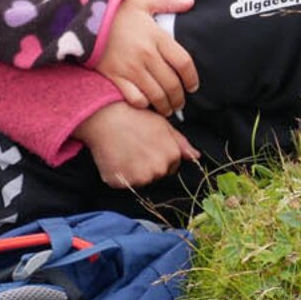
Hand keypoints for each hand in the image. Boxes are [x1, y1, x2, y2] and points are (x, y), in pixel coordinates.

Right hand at [74, 102, 198, 188]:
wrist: (105, 116)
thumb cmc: (134, 116)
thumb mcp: (162, 124)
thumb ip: (180, 143)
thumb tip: (195, 156)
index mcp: (171, 156)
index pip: (171, 166)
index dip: (159, 155)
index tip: (146, 144)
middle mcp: (158, 170)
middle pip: (157, 175)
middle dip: (148, 165)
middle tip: (134, 146)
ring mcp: (139, 178)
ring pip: (140, 180)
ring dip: (134, 171)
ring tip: (124, 150)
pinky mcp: (120, 183)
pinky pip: (123, 183)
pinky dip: (119, 174)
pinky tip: (115, 157)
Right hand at [93, 0, 196, 113]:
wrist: (83, 20)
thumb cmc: (116, 12)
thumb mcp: (142, 2)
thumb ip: (168, 2)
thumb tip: (191, 2)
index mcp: (156, 37)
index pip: (184, 63)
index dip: (192, 78)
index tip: (193, 86)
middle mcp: (146, 55)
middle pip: (172, 84)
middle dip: (179, 98)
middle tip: (181, 103)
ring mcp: (130, 68)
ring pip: (156, 95)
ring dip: (165, 106)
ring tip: (167, 109)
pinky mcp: (115, 77)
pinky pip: (136, 99)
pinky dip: (144, 105)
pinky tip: (147, 104)